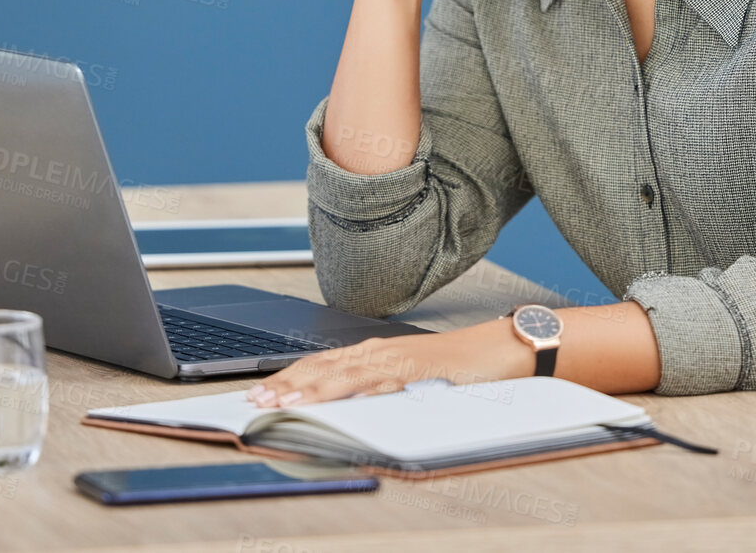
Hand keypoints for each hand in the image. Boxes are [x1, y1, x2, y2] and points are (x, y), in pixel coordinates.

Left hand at [246, 318, 530, 407]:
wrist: (500, 348)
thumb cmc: (458, 365)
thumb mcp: (409, 376)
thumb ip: (378, 386)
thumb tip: (345, 407)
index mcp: (376, 352)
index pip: (322, 364)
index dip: (288, 376)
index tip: (259, 390)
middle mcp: (382, 352)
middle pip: (325, 367)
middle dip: (288, 383)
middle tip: (256, 399)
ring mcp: (400, 360)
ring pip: (347, 374)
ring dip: (313, 389)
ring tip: (285, 402)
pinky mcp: (421, 371)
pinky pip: (385, 384)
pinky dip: (360, 393)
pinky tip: (341, 402)